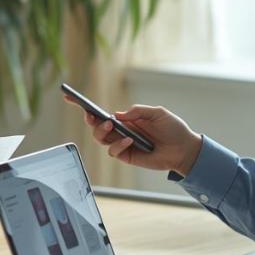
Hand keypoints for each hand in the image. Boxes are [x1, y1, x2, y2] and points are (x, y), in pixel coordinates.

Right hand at [70, 99, 201, 175]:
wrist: (184, 149)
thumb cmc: (172, 129)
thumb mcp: (157, 113)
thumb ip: (138, 111)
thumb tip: (118, 114)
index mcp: (126, 119)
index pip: (102, 112)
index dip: (85, 107)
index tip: (70, 99)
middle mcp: (121, 131)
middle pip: (96, 126)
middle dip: (91, 120)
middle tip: (93, 116)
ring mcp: (123, 144)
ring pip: (101, 138)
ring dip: (102, 131)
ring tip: (112, 126)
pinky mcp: (127, 156)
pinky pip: (114, 151)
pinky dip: (119, 144)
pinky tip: (130, 140)